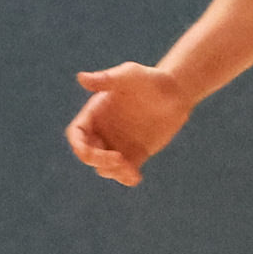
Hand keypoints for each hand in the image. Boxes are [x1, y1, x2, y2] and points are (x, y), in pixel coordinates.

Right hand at [68, 61, 195, 186]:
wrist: (176, 92)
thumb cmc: (150, 79)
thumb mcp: (129, 75)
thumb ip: (106, 79)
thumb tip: (81, 79)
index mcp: (94, 114)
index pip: (76, 134)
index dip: (79, 146)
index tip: (91, 152)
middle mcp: (102, 131)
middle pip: (88, 154)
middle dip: (98, 160)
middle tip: (119, 159)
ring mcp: (118, 144)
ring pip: (104, 166)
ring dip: (112, 172)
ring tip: (130, 170)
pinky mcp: (136, 154)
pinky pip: (125, 171)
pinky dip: (126, 178)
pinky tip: (136, 178)